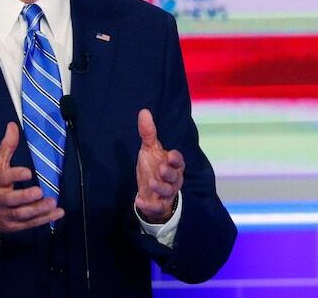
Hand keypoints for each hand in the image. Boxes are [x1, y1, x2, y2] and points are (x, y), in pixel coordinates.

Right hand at [0, 122, 63, 242]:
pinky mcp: (15, 226)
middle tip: (39, 192)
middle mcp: (1, 199)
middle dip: (25, 197)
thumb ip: (6, 146)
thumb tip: (12, 125)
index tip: (28, 172)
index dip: (15, 175)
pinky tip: (58, 213)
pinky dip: (44, 219)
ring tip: (52, 202)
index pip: (4, 178)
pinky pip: (30, 223)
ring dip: (38, 210)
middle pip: (11, 200)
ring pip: (22, 214)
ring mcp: (7, 214)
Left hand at [135, 109, 184, 223]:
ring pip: (167, 191)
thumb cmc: (154, 167)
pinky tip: (139, 201)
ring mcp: (166, 193)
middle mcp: (173, 179)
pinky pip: (155, 206)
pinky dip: (147, 204)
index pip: (178, 161)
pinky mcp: (158, 205)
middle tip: (161, 169)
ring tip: (151, 183)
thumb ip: (148, 133)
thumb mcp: (150, 149)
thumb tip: (144, 111)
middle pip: (175, 177)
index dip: (175, 159)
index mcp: (173, 164)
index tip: (169, 155)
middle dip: (169, 173)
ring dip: (159, 187)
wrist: (151, 192)